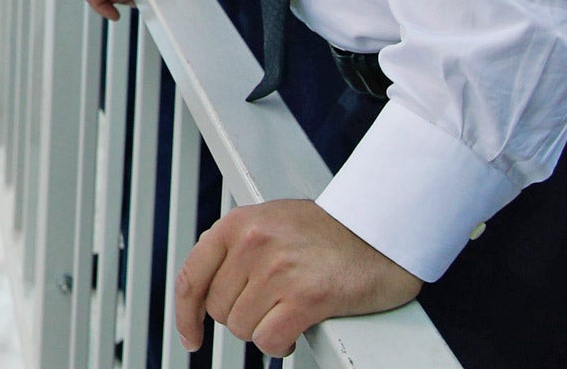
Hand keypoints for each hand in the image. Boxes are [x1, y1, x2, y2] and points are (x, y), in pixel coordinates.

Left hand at [175, 200, 422, 356]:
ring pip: (243, 328)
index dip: (186, 315)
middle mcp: (252, 244)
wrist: (380, 230)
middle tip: (270, 309)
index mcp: (237, 224)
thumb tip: (207, 284)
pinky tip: (296, 332)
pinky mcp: (306, 298)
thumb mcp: (270, 221)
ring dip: (264, 331)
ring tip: (288, 314)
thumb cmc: (329, 231)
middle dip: (242, 318)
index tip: (191, 337)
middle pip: (219, 309)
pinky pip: (270, 341)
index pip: (192, 276)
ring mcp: (277, 271)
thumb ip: (237, 246)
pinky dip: (280, 345)